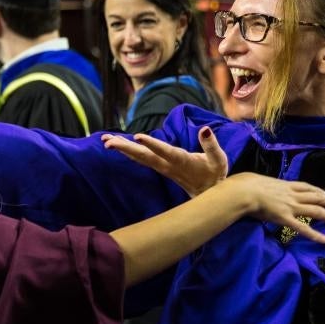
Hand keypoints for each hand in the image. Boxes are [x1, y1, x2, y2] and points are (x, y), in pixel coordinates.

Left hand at [102, 126, 227, 197]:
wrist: (208, 194)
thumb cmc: (214, 173)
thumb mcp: (219, 159)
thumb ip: (211, 144)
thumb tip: (204, 129)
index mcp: (182, 162)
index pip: (166, 152)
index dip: (153, 145)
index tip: (138, 137)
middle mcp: (168, 165)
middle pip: (144, 156)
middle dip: (125, 148)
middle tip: (107, 142)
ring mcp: (162, 167)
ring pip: (139, 158)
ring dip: (122, 149)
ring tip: (105, 140)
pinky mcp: (160, 167)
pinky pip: (141, 159)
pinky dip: (128, 151)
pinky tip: (117, 145)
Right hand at [225, 172, 324, 243]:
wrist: (244, 191)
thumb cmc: (246, 185)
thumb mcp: (258, 182)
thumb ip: (263, 186)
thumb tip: (256, 187)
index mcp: (285, 185)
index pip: (306, 187)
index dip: (318, 190)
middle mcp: (292, 195)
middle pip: (318, 197)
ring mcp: (291, 206)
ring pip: (317, 211)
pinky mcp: (285, 218)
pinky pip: (303, 227)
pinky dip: (315, 234)